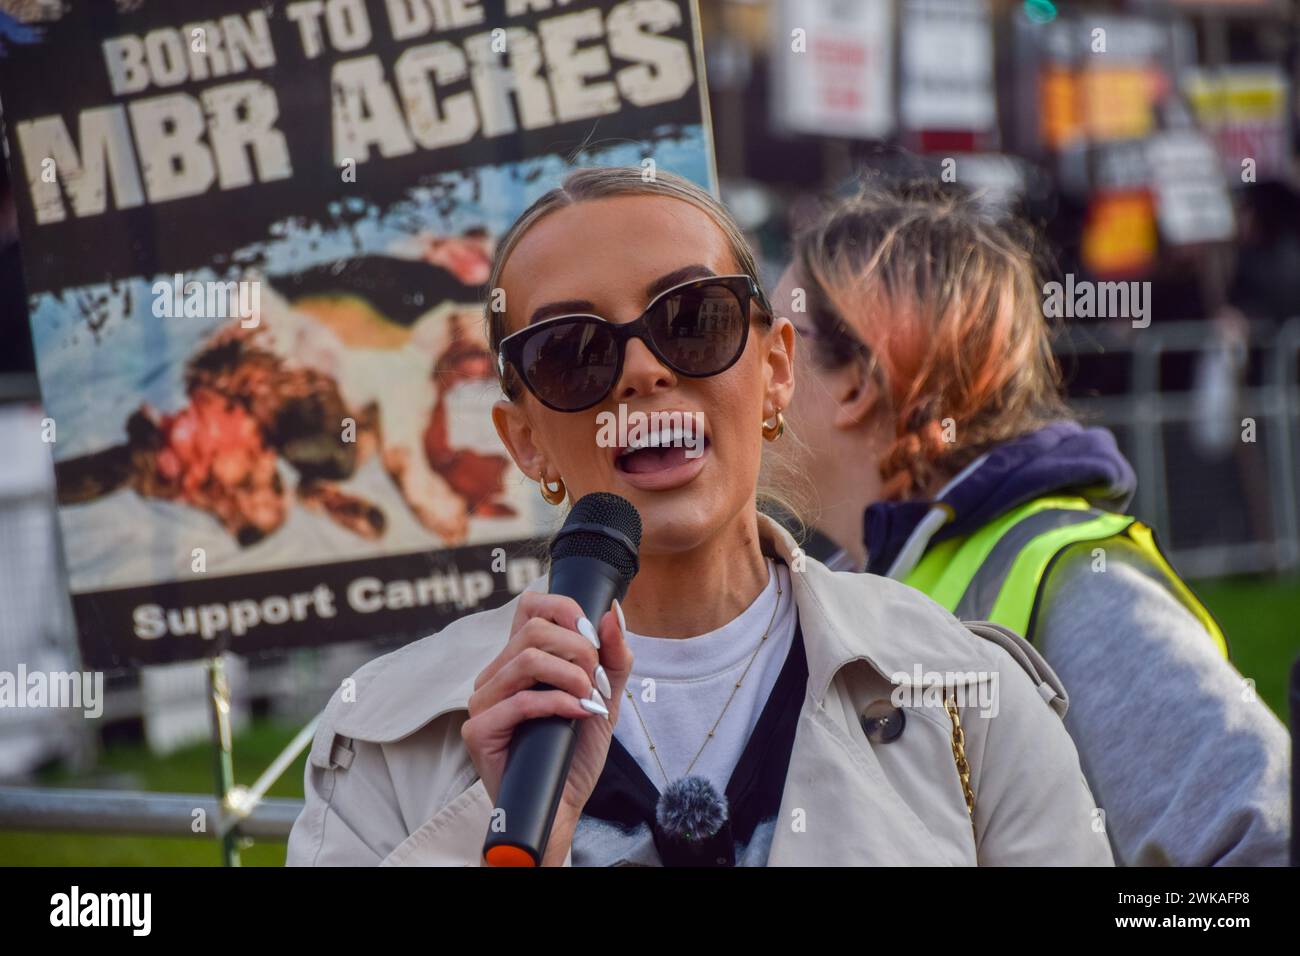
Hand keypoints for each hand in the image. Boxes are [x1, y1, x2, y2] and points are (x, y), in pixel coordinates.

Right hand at [461, 592, 631, 863]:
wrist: (564, 807)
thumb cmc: (576, 752)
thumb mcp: (604, 698)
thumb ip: (612, 657)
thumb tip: (613, 612)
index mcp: (520, 660)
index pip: (529, 607)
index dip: (562, 609)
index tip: (592, 635)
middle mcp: (496, 675)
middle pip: (533, 631)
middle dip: (578, 649)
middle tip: (596, 680)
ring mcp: (483, 703)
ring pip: (526, 660)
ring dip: (570, 676)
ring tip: (589, 699)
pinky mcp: (479, 732)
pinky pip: (519, 701)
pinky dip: (557, 703)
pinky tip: (577, 714)